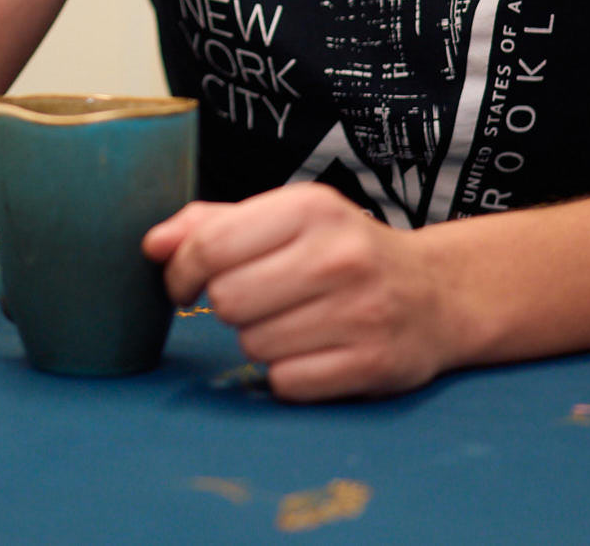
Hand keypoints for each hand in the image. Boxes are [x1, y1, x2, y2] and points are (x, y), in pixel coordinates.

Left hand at [144, 186, 461, 400]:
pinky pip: (286, 382)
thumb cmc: (342, 252)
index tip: (184, 283)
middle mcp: (338, 256)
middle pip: (227, 300)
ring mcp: (360, 312)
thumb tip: (153, 244)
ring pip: (253, 345)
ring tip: (292, 321)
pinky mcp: (373, 363)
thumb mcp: (286, 218)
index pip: (211, 245)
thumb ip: (213, 224)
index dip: (181, 271)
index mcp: (310, 208)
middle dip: (226, 306)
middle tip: (253, 301)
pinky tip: (312, 350)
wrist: (436, 294)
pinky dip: (287, 374)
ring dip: (259, 340)